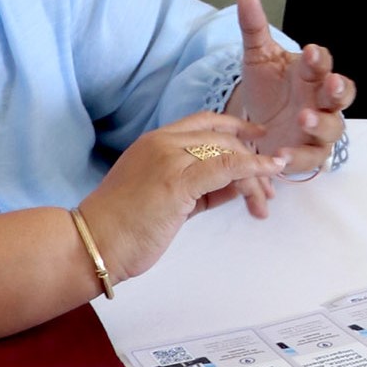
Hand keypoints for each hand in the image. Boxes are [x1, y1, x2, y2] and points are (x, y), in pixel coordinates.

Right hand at [78, 111, 285, 281]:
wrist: (94, 244)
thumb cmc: (124, 228)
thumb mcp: (166, 198)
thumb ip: (198, 187)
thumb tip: (235, 185)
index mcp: (155, 141)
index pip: (204, 122)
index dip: (235, 126)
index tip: (258, 138)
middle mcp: (163, 142)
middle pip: (222, 138)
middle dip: (252, 159)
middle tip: (271, 186)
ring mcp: (169, 159)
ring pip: (228, 152)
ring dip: (256, 174)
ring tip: (266, 200)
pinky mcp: (177, 181)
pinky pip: (227, 166)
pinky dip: (254, 168)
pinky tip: (270, 173)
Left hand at [226, 0, 351, 178]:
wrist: (258, 122)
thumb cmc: (268, 86)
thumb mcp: (257, 57)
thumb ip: (254, 29)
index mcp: (313, 75)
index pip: (324, 64)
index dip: (321, 59)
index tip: (311, 52)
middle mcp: (322, 101)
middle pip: (341, 96)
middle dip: (338, 90)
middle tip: (329, 84)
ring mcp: (319, 130)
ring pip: (332, 129)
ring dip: (321, 123)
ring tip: (304, 117)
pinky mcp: (308, 155)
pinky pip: (310, 159)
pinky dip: (297, 158)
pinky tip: (280, 154)